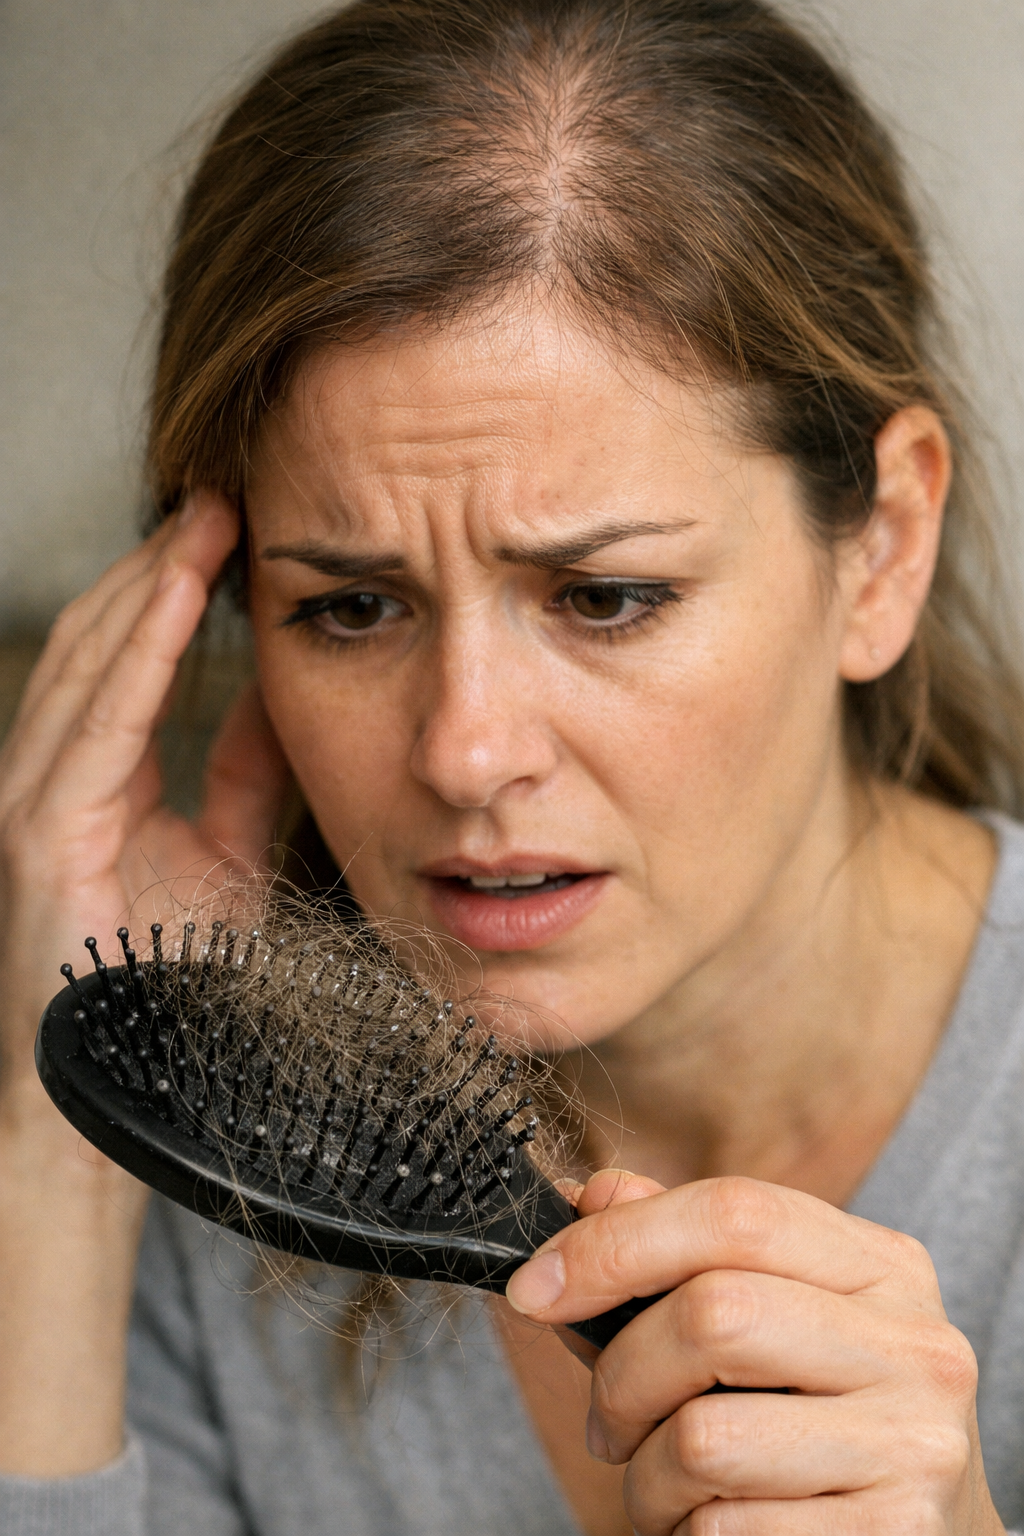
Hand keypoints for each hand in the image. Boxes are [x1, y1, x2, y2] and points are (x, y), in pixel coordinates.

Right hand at [0, 492, 291, 1474]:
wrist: (114, 1099)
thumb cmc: (168, 987)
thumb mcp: (227, 858)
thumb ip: (249, 779)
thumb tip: (291, 696)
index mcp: (101, 779)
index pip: (133, 655)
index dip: (181, 585)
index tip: (242, 523)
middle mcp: (56, 774)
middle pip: (106, 636)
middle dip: (164, 560)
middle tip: (229, 487)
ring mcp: (36, 798)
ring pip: (90, 659)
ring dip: (150, 582)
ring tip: (208, 516)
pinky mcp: (37, 834)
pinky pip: (95, 721)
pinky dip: (136, 652)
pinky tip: (177, 594)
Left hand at [506, 1172, 1005, 1533]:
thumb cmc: (821, 1420)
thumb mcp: (774, 1317)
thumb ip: (683, 1252)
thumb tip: (592, 1197)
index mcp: (881, 1264)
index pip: (734, 1211)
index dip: (615, 1243)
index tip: (536, 1287)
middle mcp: (912, 1343)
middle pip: (711, 1314)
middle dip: (621, 1374)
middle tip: (609, 1420)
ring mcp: (912, 1443)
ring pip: (705, 1436)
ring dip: (647, 1475)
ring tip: (664, 1486)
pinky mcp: (893, 1534)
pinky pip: (727, 1529)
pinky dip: (688, 1534)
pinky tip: (711, 1527)